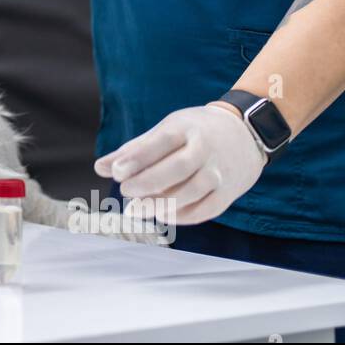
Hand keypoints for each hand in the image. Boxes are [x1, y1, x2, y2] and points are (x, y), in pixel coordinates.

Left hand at [94, 104, 264, 224]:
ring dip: (162, 204)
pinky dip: (184, 216)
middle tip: (125, 192)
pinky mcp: (229, 191)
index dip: (138, 158)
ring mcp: (220, 171)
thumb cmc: (194, 132)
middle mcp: (206, 149)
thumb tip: (99, 168)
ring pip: (192, 192)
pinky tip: (163, 216)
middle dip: (148, 183)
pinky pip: (208, 209)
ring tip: (137, 209)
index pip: (161, 142)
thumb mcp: (166, 130)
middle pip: (178, 168)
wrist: (245, 132)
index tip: (117, 172)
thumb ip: (133, 150)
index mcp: (186, 128)